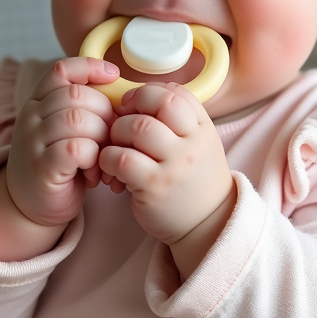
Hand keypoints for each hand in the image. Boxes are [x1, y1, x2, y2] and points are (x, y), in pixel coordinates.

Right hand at [5, 57, 118, 226]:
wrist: (28, 205)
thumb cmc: (57, 164)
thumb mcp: (65, 129)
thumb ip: (83, 109)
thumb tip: (122, 93)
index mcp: (38, 102)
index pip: (61, 70)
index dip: (90, 67)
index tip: (113, 76)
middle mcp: (31, 117)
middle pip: (76, 94)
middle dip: (105, 112)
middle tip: (112, 137)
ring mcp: (33, 141)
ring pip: (78, 119)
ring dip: (101, 137)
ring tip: (104, 156)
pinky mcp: (42, 167)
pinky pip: (76, 148)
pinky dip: (94, 158)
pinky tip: (95, 172)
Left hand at [99, 83, 233, 251]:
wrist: (207, 224)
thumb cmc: (193, 181)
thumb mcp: (198, 145)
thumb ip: (177, 122)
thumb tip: (136, 98)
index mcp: (203, 129)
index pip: (176, 93)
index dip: (149, 93)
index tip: (135, 105)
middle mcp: (193, 143)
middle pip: (158, 103)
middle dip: (131, 107)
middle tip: (122, 122)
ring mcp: (176, 165)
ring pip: (138, 127)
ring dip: (117, 132)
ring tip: (116, 146)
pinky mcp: (155, 186)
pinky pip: (123, 159)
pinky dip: (109, 158)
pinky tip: (112, 167)